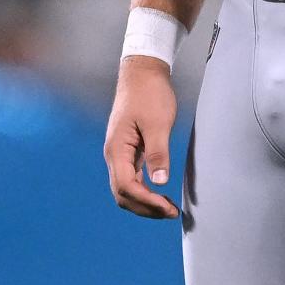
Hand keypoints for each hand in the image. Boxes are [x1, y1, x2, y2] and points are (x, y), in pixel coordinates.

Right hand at [104, 56, 180, 218]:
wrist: (142, 71)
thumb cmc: (149, 93)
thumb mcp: (158, 122)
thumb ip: (158, 153)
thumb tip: (160, 183)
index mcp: (117, 149)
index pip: (126, 187)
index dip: (147, 202)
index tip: (168, 208)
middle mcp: (114, 154)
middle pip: (122, 194)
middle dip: (145, 208)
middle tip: (170, 213)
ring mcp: (120, 153)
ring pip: (126, 188)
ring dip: (144, 202)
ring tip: (167, 208)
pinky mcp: (128, 149)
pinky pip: (131, 178)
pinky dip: (144, 190)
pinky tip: (159, 192)